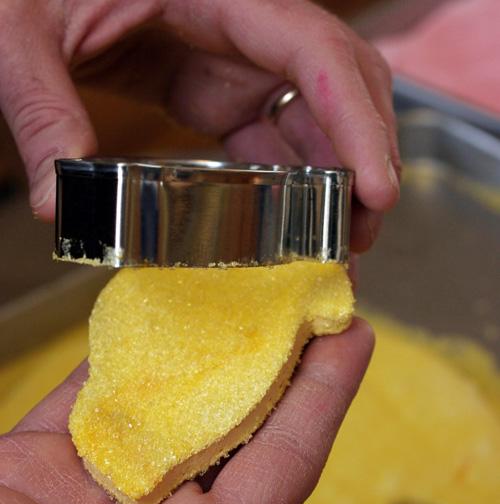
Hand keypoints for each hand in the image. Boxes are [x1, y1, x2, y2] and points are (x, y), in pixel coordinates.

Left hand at [0, 0, 399, 251]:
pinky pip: (271, 139)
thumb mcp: (22, 30)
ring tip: (334, 248)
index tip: (377, 191)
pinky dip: (289, 186)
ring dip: (332, 185)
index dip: (357, 123)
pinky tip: (291, 229)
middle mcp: (242, 26)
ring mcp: (233, 60)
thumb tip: (58, 201)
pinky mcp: (217, 90)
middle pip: (338, 88)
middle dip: (363, 160)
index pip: (316, 52)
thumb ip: (41, 105)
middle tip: (361, 235)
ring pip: (312, 121)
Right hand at [0, 320, 371, 503]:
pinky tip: (152, 317)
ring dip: (206, 348)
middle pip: (237, 424)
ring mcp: (102, 489)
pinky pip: (92, 395)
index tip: (352, 335)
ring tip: (242, 292)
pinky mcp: (44, 463)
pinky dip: (119, 355)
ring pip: (171, 402)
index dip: (323, 398)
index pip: (282, 467)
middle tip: (307, 295)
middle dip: (276, 359)